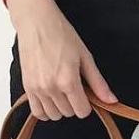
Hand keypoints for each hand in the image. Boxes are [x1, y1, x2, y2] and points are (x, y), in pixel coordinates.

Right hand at [6, 0, 116, 120]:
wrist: (37, 23)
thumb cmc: (61, 34)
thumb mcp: (85, 56)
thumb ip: (97, 82)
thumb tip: (111, 100)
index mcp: (68, 80)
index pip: (82, 111)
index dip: (88, 103)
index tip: (86, 91)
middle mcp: (51, 88)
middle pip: (69, 113)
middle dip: (75, 103)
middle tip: (74, 84)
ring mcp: (37, 89)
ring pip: (53, 115)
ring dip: (60, 107)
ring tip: (62, 88)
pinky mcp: (27, 87)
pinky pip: (37, 112)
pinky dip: (46, 109)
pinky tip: (51, 96)